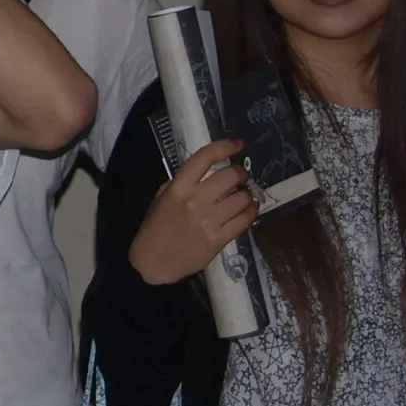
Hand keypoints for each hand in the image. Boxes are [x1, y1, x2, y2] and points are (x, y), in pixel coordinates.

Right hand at [128, 137, 258, 285]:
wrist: (153, 261)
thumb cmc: (156, 226)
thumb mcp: (162, 197)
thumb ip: (184, 182)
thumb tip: (211, 169)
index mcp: (178, 187)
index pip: (205, 157)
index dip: (225, 146)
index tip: (238, 144)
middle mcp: (195, 200)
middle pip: (230, 176)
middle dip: (240, 173)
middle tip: (240, 176)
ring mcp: (208, 220)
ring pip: (242, 197)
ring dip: (247, 194)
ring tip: (245, 195)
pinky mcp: (218, 239)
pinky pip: (244, 220)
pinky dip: (252, 211)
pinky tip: (250, 208)